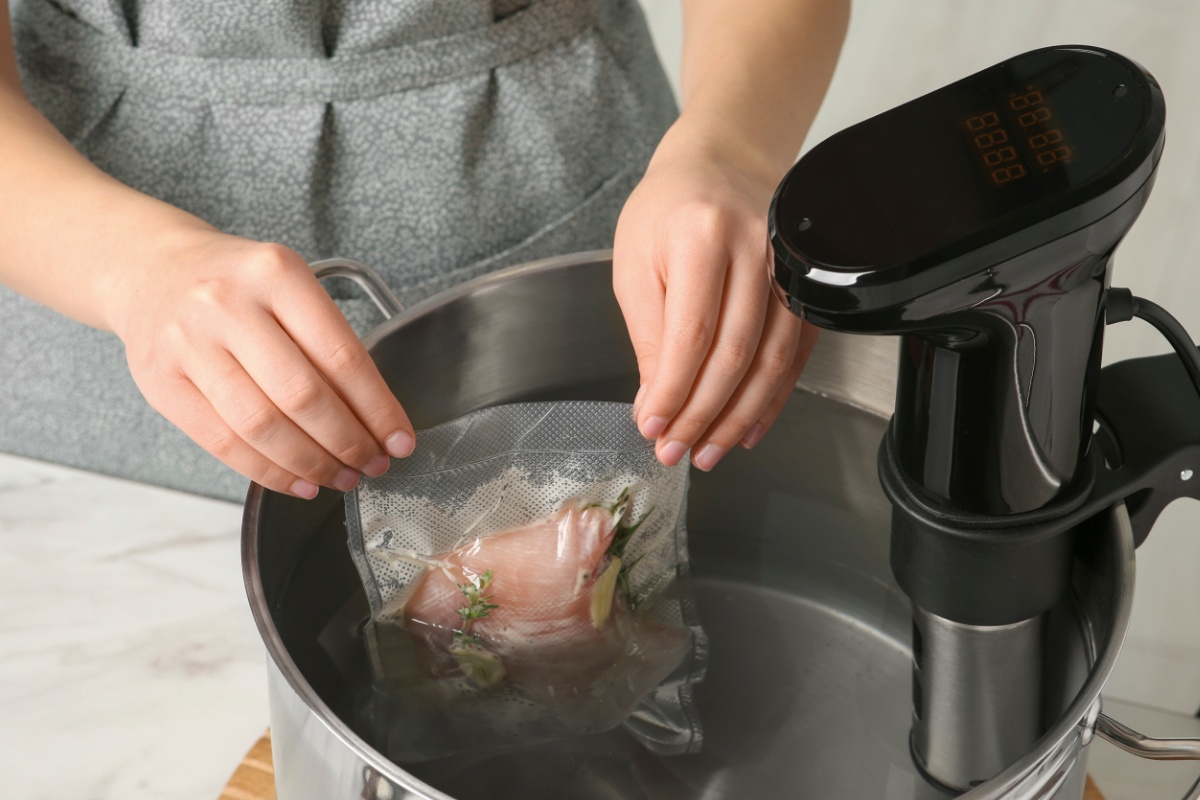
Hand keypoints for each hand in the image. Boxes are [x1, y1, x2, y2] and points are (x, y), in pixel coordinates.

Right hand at [107, 231, 413, 497]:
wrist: (152, 270)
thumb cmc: (238, 285)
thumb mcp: (289, 287)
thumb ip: (327, 342)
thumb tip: (376, 419)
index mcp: (276, 273)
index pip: (342, 356)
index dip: (378, 410)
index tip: (400, 440)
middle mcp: (228, 304)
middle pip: (303, 396)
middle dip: (348, 442)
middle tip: (373, 464)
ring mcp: (187, 343)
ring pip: (262, 426)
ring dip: (311, 463)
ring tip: (341, 477)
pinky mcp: (161, 382)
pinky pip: (223, 442)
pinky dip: (268, 471)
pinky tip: (299, 480)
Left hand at [613, 141, 817, 471]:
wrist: (719, 165)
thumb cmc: (669, 210)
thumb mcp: (637, 265)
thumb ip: (650, 336)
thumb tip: (657, 405)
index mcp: (703, 235)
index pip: (691, 334)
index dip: (673, 391)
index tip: (652, 426)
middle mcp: (756, 248)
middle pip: (735, 353)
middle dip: (703, 415)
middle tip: (677, 451)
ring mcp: (789, 268)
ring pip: (772, 361)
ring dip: (740, 417)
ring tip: (710, 451)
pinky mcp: (806, 286)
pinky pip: (795, 354)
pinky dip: (772, 399)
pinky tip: (748, 428)